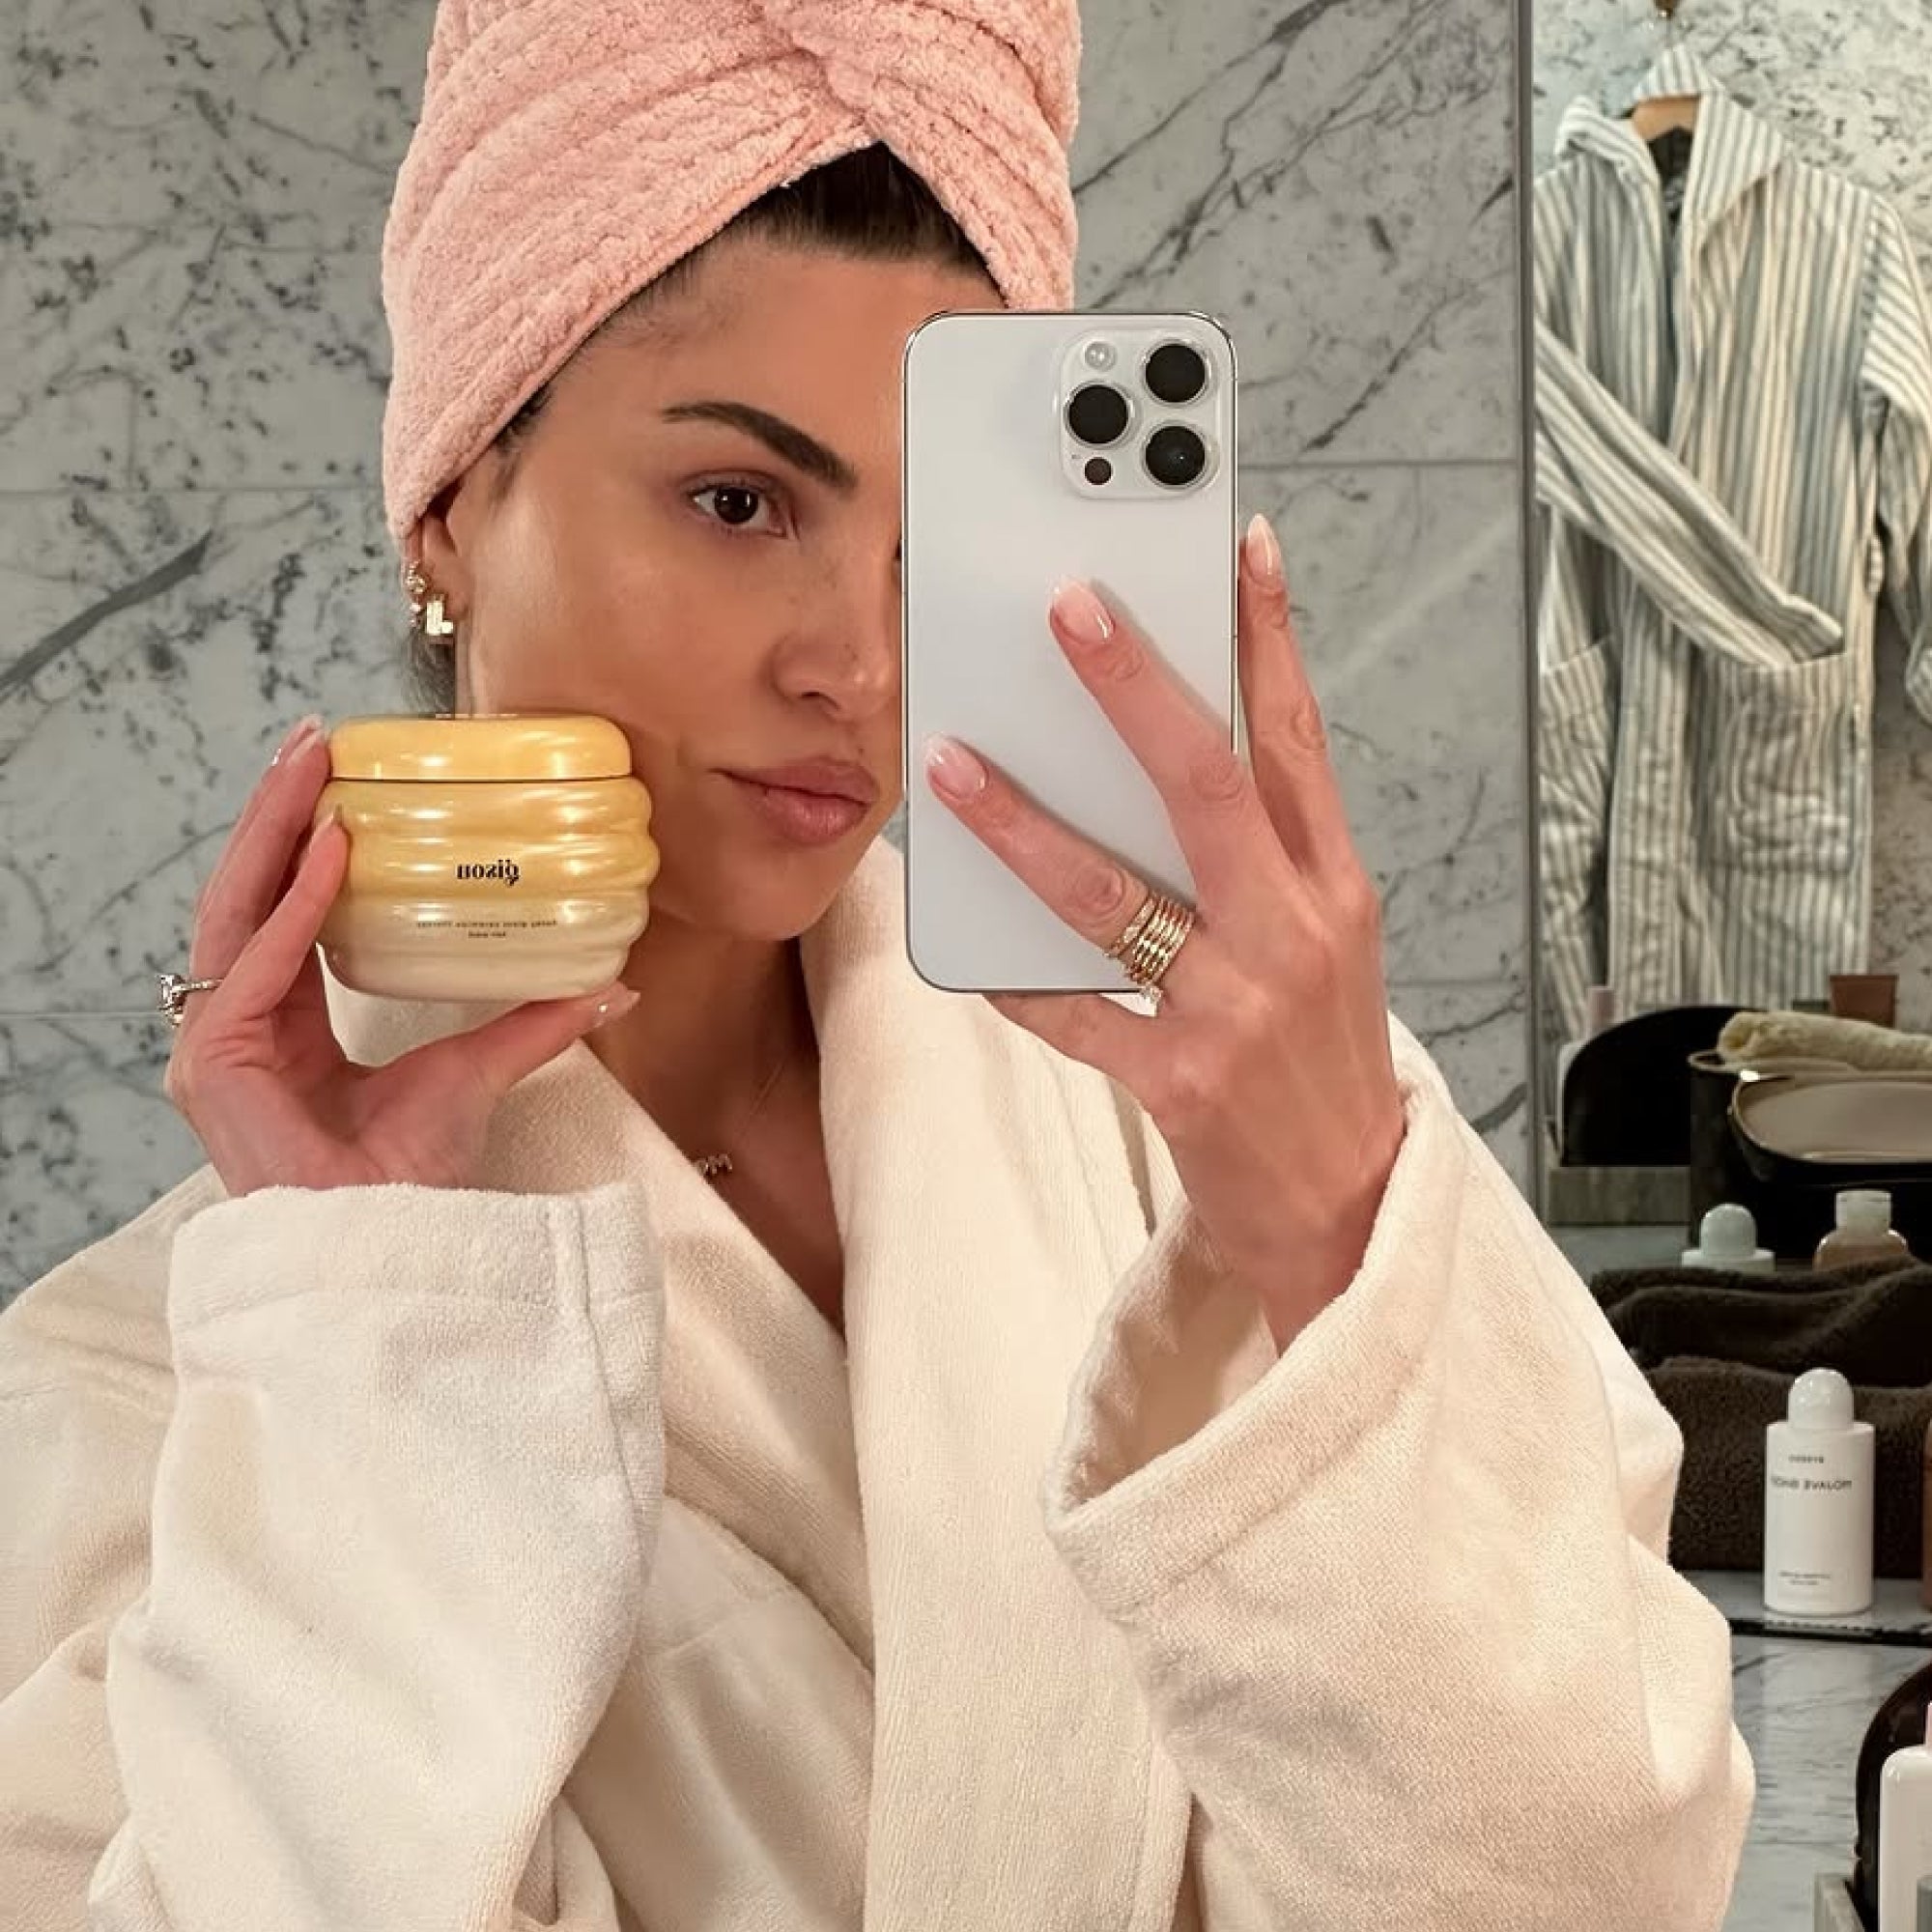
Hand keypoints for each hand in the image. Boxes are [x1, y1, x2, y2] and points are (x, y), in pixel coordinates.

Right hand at [166, 716, 638, 1195]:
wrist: (391, 1249)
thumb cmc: (414, 1180)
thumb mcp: (479, 1071)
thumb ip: (534, 1023)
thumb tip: (613, 984)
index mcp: (282, 1025)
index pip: (284, 913)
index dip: (305, 844)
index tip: (341, 778)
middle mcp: (238, 1026)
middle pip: (250, 896)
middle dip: (279, 814)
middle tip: (316, 740)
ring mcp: (215, 1046)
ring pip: (237, 912)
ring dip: (274, 834)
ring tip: (313, 766)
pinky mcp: (215, 1063)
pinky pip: (257, 968)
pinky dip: (296, 908)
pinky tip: (333, 853)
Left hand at [921, 515, 1405, 1350]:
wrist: (1351, 1206)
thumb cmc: (1326, 1059)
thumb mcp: (1327, 944)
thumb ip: (1264, 859)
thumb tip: (1164, 766)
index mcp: (1334, 888)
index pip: (1298, 739)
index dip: (1269, 638)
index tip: (1237, 548)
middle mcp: (1291, 933)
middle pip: (1206, 784)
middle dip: (1134, 687)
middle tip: (1071, 606)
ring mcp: (1235, 1008)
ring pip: (1114, 893)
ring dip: (1023, 824)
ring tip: (955, 766)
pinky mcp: (1179, 1080)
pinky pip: (1074, 1014)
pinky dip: (1015, 978)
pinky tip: (967, 943)